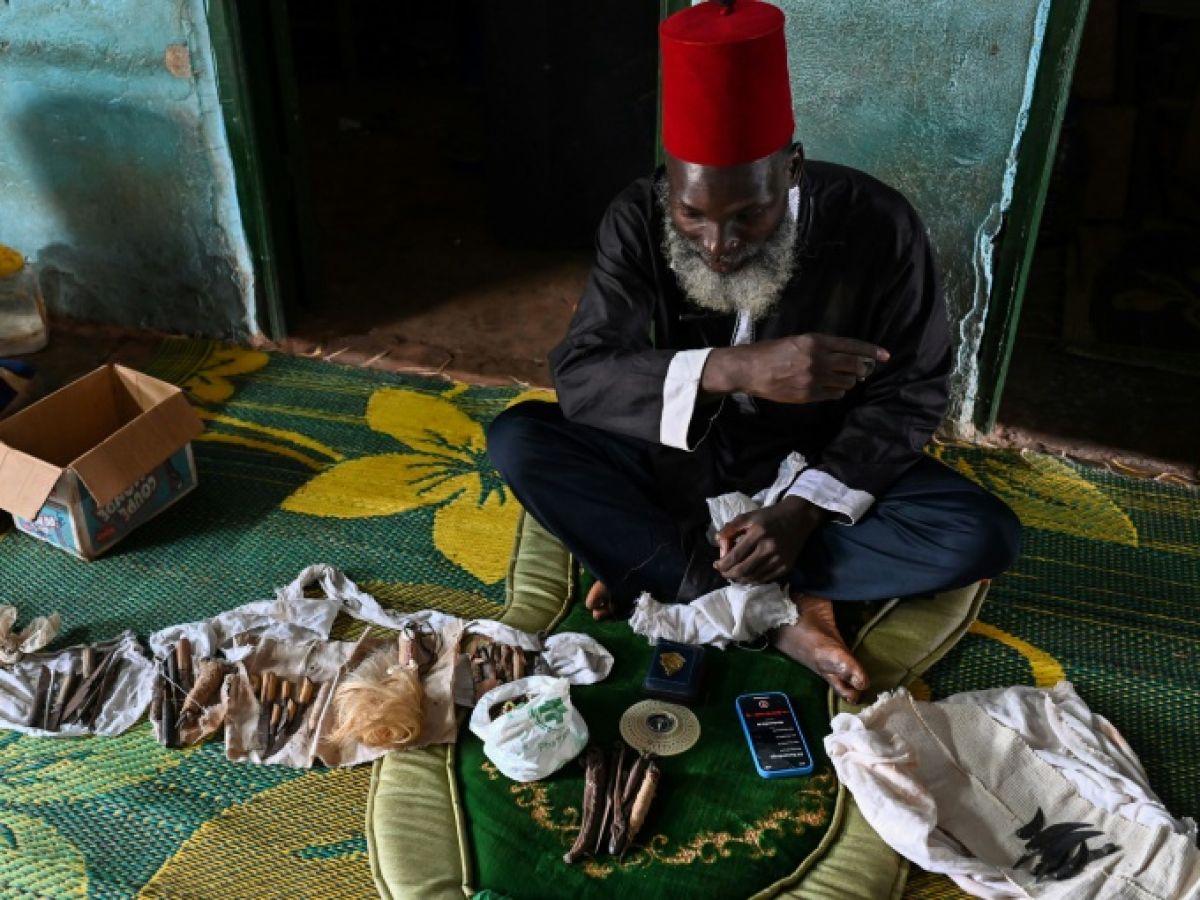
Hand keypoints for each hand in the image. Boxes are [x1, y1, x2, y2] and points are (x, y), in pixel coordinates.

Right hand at [703, 334, 888, 403]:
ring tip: (845, 380)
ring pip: (847, 382)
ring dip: (850, 381)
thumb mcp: (798, 341)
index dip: (871, 351)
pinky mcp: (809, 395)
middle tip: (864, 370)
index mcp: (816, 342)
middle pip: (854, 365)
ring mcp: (814, 379)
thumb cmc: (772, 351)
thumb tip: (846, 355)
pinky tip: (833, 389)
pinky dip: (838, 392)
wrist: (750, 369)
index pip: (852, 346)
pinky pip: (834, 395)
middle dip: (863, 368)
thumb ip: (820, 347)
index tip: (885, 355)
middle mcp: (819, 359)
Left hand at [713, 497, 825, 583]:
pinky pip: (765, 579)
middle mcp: (769, 548)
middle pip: (743, 570)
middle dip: (728, 574)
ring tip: (733, 574)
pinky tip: (747, 575)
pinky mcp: (786, 566)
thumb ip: (730, 528)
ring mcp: (779, 559)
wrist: (798, 518)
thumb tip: (717, 542)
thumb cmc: (770, 516)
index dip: (722, 564)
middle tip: (723, 572)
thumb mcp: (748, 516)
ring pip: (753, 577)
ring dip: (739, 579)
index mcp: (758, 533)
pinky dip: (753, 580)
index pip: (735, 556)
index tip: (716, 565)